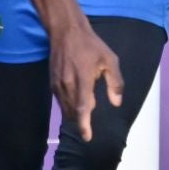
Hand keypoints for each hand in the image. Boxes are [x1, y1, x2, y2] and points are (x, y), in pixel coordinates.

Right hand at [48, 16, 123, 142]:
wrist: (66, 31)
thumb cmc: (91, 45)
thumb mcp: (110, 60)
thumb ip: (115, 83)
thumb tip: (116, 103)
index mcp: (82, 79)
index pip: (83, 107)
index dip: (84, 125)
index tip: (87, 138)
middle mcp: (67, 84)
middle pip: (74, 112)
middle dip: (82, 119)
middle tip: (92, 115)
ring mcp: (57, 84)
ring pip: (66, 108)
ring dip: (75, 114)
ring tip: (86, 109)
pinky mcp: (52, 82)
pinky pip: (60, 102)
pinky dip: (68, 107)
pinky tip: (76, 103)